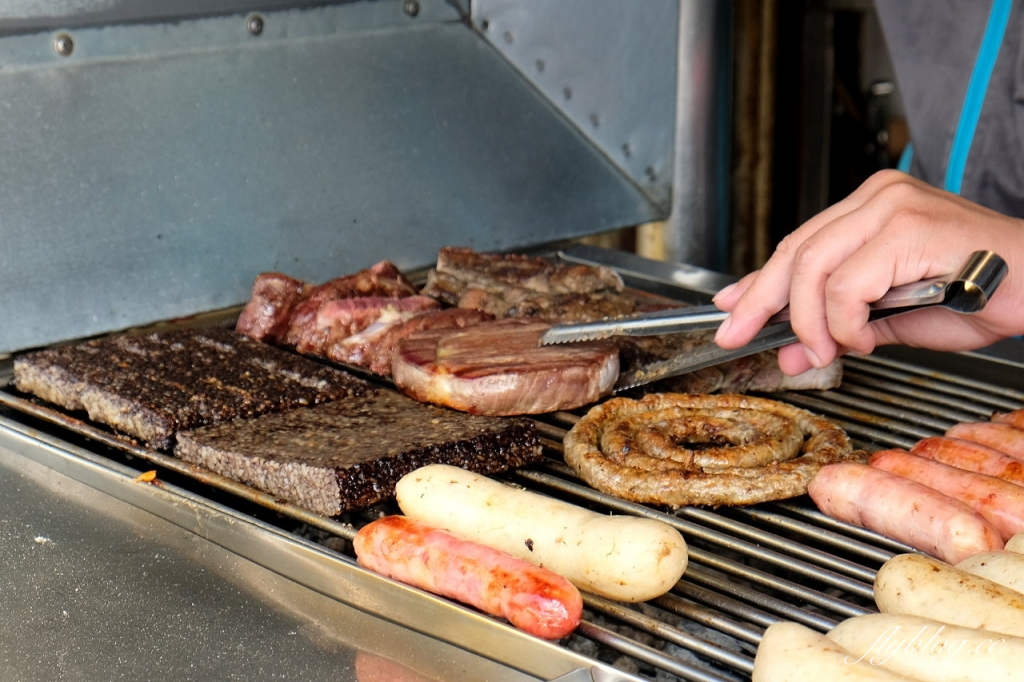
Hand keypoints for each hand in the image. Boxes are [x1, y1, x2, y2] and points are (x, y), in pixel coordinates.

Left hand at [712, 170, 1023, 374]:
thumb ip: (839, 329)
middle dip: (760, 301)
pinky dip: (845, 321)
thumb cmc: (980, 293)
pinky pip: (848, 285)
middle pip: (795, 251)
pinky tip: (865, 338)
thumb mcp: (891, 318)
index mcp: (870, 209)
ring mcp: (893, 207)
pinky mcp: (909, 227)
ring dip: (809, 321)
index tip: (732, 306)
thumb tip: (792, 353)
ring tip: (827, 349)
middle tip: (740, 335)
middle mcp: (877, 198)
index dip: (758, 281)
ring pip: (813, 267)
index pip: (797, 245)